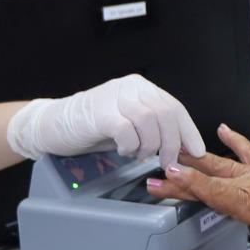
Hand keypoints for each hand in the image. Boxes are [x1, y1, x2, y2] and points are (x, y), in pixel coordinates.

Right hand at [7, 73, 205, 167]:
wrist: (52, 125)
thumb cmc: (92, 126)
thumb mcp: (129, 122)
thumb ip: (153, 127)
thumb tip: (181, 146)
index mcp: (141, 87)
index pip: (174, 107)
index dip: (189, 131)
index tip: (197, 151)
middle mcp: (130, 87)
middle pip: (166, 114)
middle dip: (172, 143)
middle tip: (167, 161)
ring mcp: (115, 97)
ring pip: (150, 122)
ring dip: (149, 146)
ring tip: (139, 154)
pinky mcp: (101, 113)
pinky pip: (128, 131)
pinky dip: (130, 146)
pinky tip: (123, 150)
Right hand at [147, 125, 249, 249]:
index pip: (212, 192)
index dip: (187, 184)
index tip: (166, 176)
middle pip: (209, 178)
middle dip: (181, 175)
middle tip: (155, 173)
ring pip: (221, 162)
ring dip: (197, 157)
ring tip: (174, 149)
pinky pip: (247, 150)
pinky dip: (234, 138)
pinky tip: (222, 129)